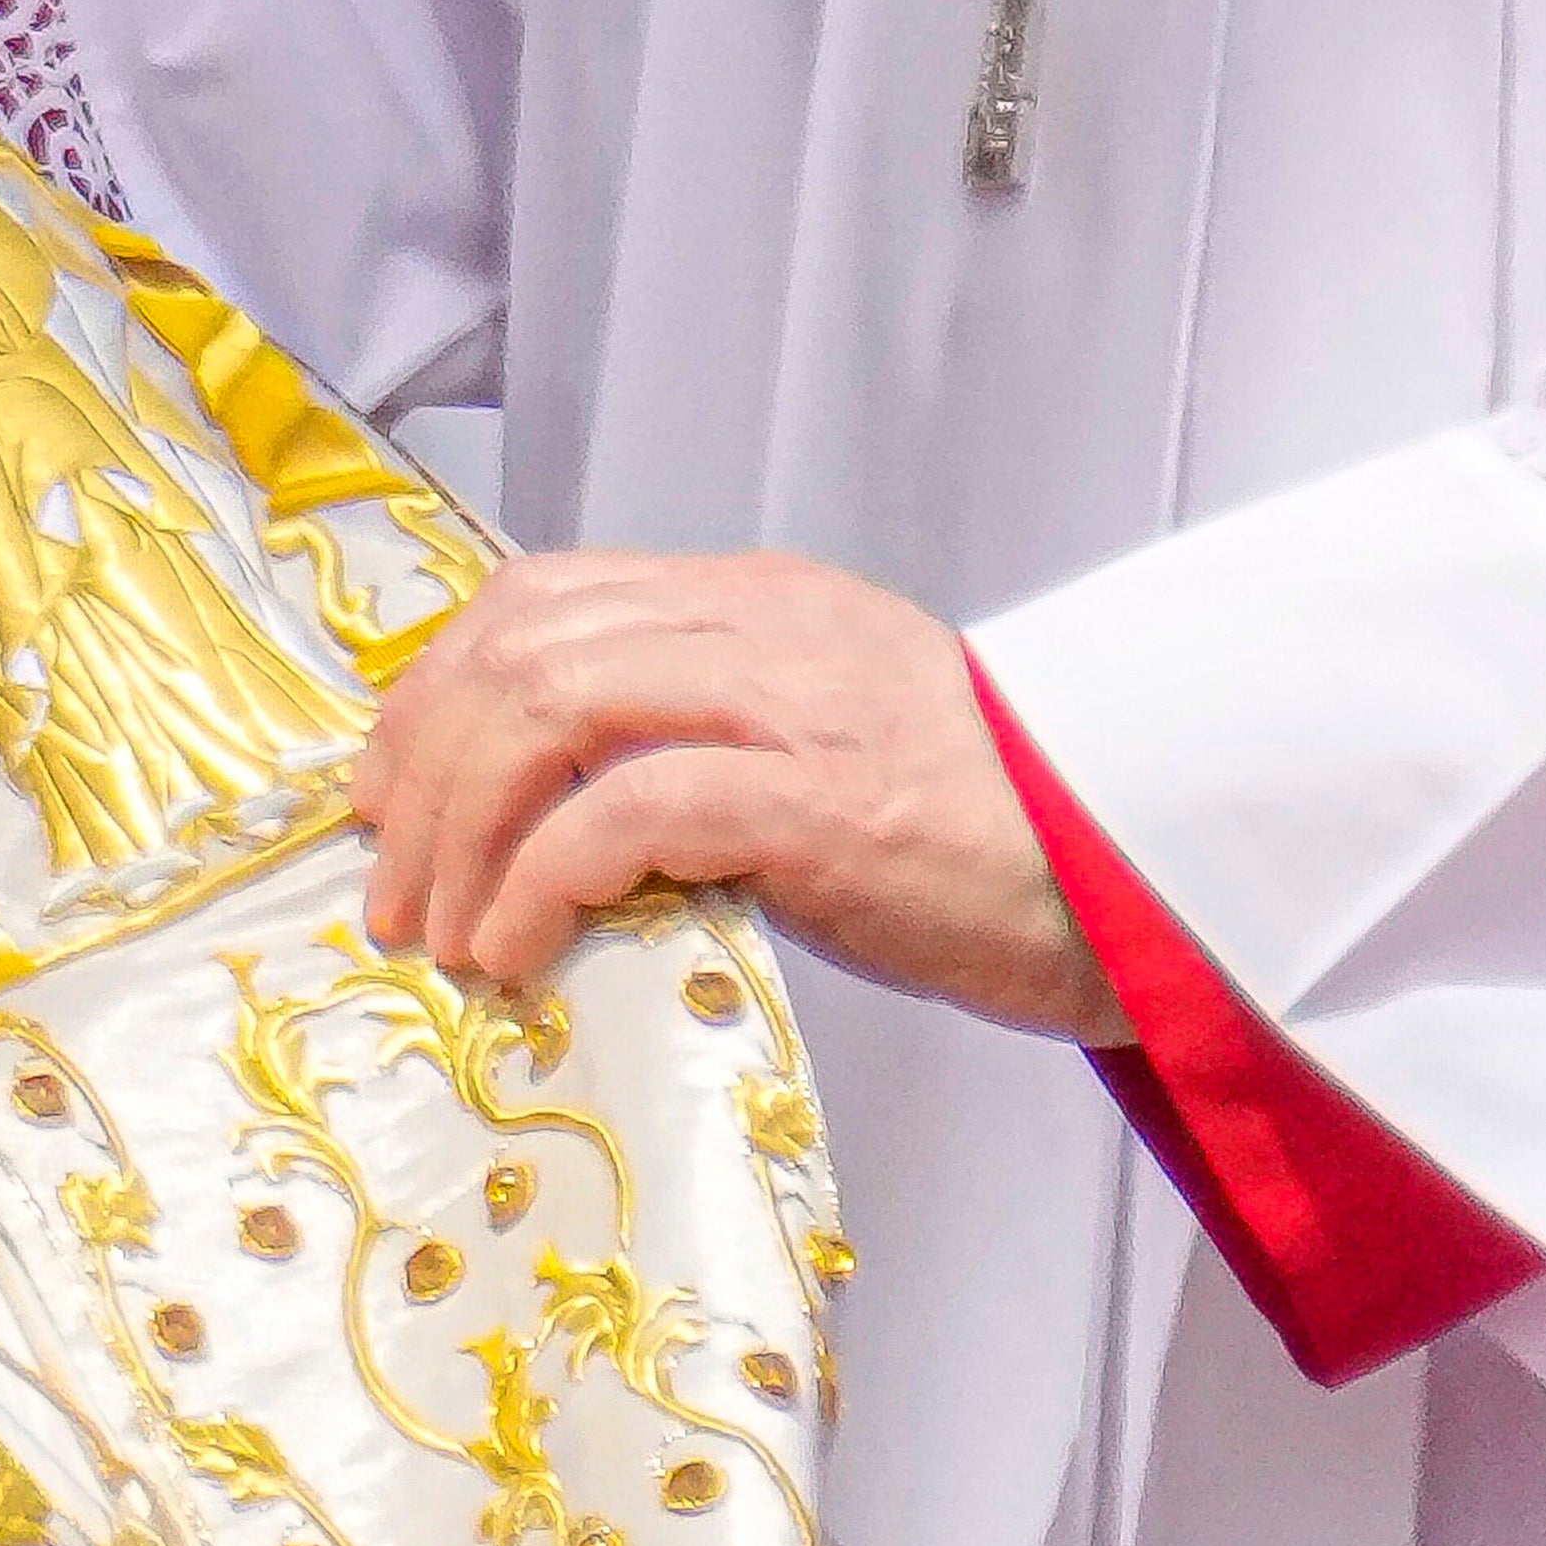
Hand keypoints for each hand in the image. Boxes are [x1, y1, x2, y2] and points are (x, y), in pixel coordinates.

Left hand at [347, 549, 1127, 1040]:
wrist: (1155, 883)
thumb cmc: (991, 844)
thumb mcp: (822, 755)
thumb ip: (701, 752)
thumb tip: (544, 823)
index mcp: (760, 603)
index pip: (545, 596)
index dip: (438, 683)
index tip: (390, 785)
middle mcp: (766, 627)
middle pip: (521, 647)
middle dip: (423, 764)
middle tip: (390, 876)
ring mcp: (794, 706)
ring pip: (549, 708)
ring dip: (460, 828)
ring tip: (440, 930)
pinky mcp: (821, 802)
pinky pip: (624, 813)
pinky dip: (537, 879)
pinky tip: (516, 948)